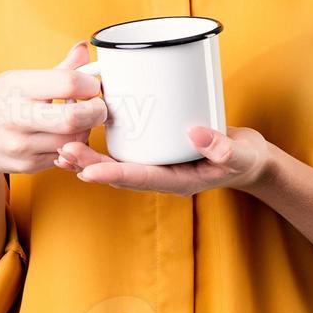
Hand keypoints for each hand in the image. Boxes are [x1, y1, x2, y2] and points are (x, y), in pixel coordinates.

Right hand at [0, 42, 107, 176]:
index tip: (91, 85)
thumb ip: (59, 69)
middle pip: (74, 118)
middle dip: (96, 111)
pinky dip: (72, 145)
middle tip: (97, 107)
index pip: (69, 83)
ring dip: (87, 130)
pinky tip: (63, 135)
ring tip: (79, 120)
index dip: (90, 84)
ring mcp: (21, 145)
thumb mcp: (20, 78)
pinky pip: (65, 156)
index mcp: (18, 87)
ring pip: (75, 140)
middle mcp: (17, 117)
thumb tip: (84, 47)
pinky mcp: (27, 165)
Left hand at [55, 125, 273, 196]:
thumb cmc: (245, 159)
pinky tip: (90, 130)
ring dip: (91, 158)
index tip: (85, 171)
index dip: (112, 173)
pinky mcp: (159, 149)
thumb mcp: (240, 154)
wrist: (249, 160)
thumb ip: (222, 147)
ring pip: (119, 164)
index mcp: (179, 181)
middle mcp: (163, 175)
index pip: (141, 178)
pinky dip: (107, 144)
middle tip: (63, 153)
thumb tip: (195, 133)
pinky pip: (129, 152)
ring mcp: (160, 164)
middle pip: (120, 173)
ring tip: (63, 148)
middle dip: (90, 165)